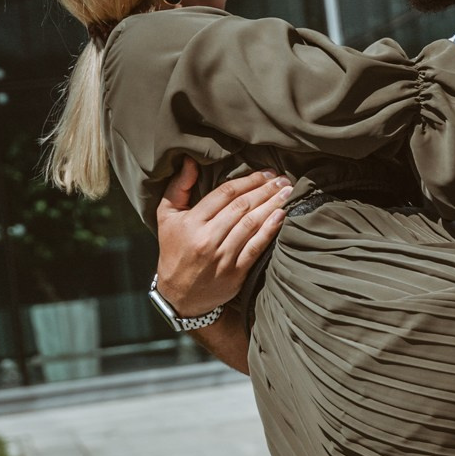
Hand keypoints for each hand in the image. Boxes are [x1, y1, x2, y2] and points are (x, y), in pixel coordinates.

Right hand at [155, 162, 294, 317]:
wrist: (179, 294)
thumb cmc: (174, 249)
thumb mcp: (167, 217)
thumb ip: (178, 187)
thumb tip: (191, 160)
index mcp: (191, 222)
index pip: (224, 194)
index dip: (248, 180)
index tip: (265, 173)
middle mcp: (206, 238)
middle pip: (242, 207)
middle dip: (265, 190)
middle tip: (283, 180)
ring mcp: (222, 257)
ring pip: (251, 224)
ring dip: (272, 206)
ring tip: (287, 193)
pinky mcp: (235, 272)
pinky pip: (256, 247)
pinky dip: (270, 230)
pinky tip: (282, 216)